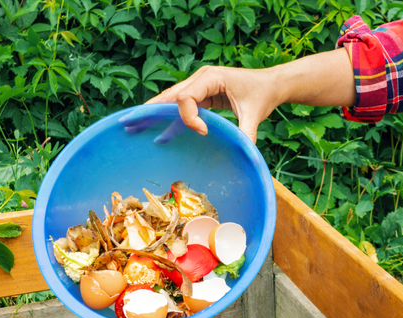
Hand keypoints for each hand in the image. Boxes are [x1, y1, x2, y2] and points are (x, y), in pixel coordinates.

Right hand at [146, 65, 282, 142]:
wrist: (271, 84)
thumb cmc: (262, 94)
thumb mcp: (255, 114)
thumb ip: (246, 133)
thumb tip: (245, 155)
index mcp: (211, 77)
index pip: (186, 95)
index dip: (188, 116)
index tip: (204, 132)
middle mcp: (201, 79)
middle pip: (170, 95)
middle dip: (152, 110)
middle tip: (131, 124)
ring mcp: (199, 86)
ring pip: (172, 100)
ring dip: (155, 114)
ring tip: (133, 127)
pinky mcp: (202, 96)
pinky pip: (182, 107)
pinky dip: (170, 119)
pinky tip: (158, 135)